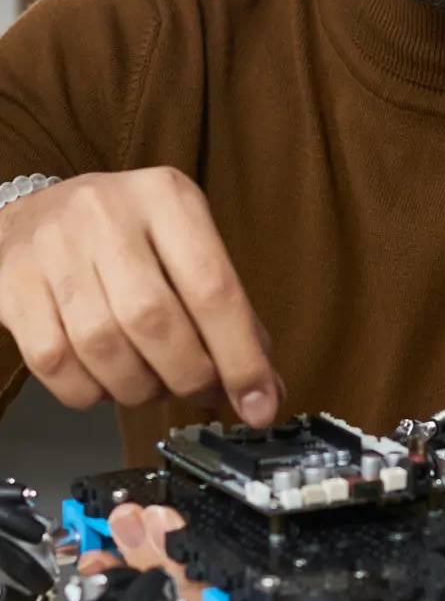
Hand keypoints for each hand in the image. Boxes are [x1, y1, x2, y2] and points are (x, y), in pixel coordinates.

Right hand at [0, 168, 282, 421]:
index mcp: (165, 197)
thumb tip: (264, 389)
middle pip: (155, 321)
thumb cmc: (122, 239)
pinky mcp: (12, 284)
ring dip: (138, 388)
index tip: (260, 403)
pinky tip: (104, 380)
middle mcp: (106, 213)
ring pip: (103, 348)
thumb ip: (227, 312)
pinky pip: (56, 364)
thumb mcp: (183, 247)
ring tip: (151, 383)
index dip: (241, 357)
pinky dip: (90, 392)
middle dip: (187, 376)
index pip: (213, 287)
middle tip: (199, 390)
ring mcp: (53, 247)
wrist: (31, 215)